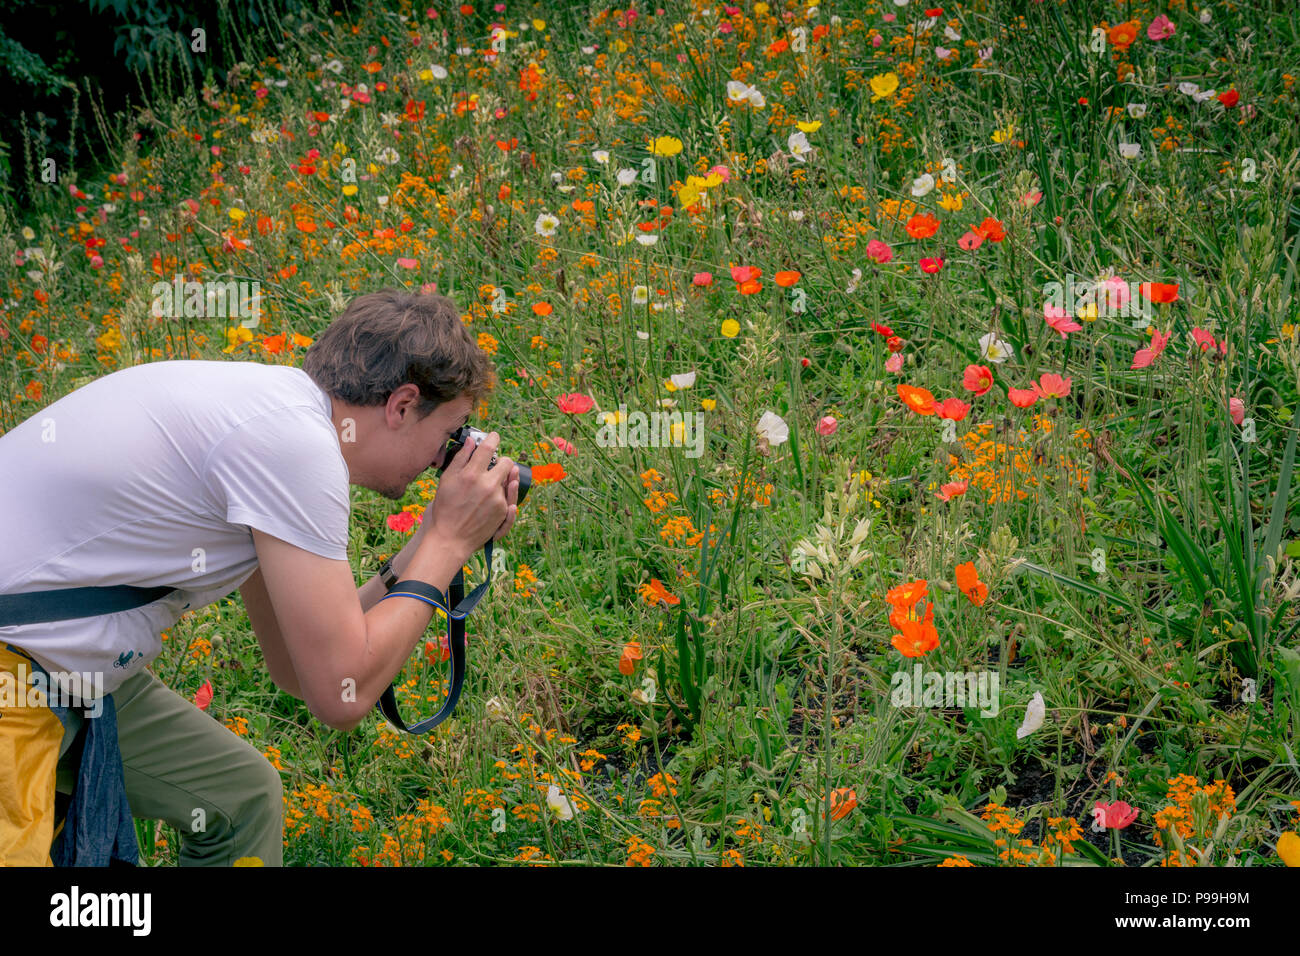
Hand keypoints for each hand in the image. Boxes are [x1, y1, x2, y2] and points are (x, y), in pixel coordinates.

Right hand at [425, 431, 514, 552]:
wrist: (451, 538)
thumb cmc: (445, 509)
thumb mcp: (446, 480)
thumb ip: (460, 458)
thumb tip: (471, 441)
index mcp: (472, 474)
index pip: (489, 448)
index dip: (493, 438)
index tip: (494, 437)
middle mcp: (488, 486)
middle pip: (507, 463)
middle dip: (502, 461)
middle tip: (494, 465)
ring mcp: (498, 500)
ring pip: (509, 481)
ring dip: (502, 480)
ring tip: (490, 484)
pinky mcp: (504, 512)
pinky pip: (509, 497)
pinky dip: (504, 494)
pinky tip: (497, 494)